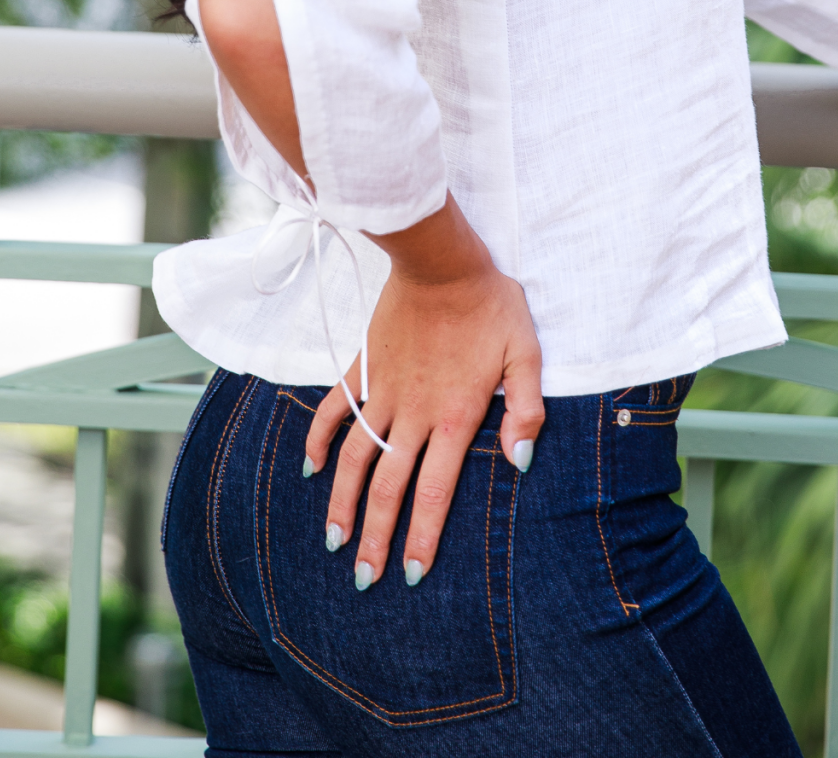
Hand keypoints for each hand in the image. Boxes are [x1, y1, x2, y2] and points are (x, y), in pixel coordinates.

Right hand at [303, 196, 542, 588]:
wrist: (442, 260)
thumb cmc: (491, 305)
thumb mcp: (525, 354)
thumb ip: (525, 410)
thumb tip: (522, 462)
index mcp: (454, 417)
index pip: (434, 492)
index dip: (422, 536)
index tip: (411, 574)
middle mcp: (413, 413)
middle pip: (387, 486)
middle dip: (375, 536)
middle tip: (363, 578)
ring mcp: (383, 390)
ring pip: (354, 456)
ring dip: (341, 500)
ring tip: (333, 539)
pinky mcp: (364, 366)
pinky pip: (334, 408)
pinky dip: (319, 437)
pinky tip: (311, 466)